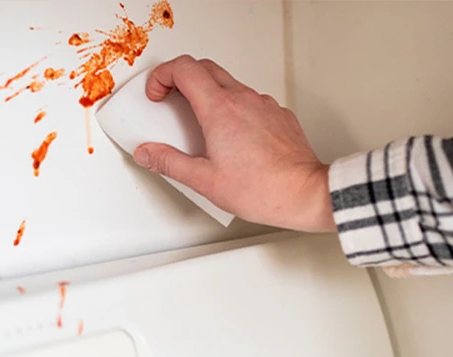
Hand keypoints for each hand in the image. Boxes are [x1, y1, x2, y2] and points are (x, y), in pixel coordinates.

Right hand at [133, 55, 334, 232]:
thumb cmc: (263, 189)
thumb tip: (148, 153)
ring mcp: (264, 105)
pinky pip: (250, 101)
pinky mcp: (279, 115)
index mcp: (220, 110)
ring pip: (229, 83)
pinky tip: (233, 137)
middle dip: (182, 78)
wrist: (304, 194)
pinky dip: (234, 109)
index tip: (157, 95)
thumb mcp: (204, 181)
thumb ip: (170, 163)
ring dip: (209, 94)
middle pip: (205, 68)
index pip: (184, 69)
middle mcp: (244, 99)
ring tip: (202, 124)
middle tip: (171, 101)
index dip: (162, 76)